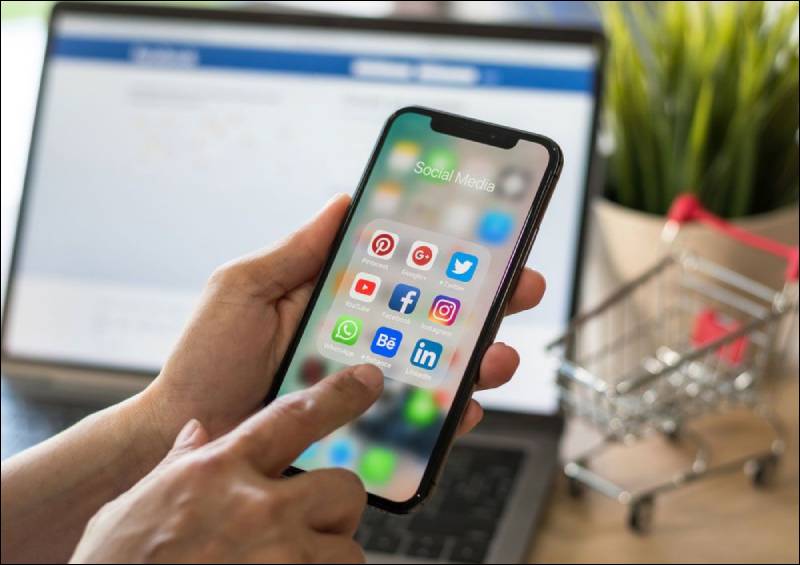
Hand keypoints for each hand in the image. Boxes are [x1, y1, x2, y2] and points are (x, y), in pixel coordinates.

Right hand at [71, 365, 383, 563]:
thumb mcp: (135, 505)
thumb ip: (177, 464)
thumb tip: (195, 432)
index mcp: (218, 472)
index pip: (295, 416)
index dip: (339, 394)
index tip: (368, 379)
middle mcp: (257, 507)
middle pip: (343, 487)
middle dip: (335, 507)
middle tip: (311, 525)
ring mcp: (280, 554)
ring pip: (348, 546)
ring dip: (327, 556)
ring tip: (291, 562)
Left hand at [141, 194, 545, 445]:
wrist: (186, 433)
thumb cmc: (206, 360)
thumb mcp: (244, 289)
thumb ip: (296, 252)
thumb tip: (344, 203)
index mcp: (336, 299)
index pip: (402, 271)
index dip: (445, 254)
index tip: (483, 235)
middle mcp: (359, 339)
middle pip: (433, 317)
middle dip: (484, 301)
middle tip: (519, 284)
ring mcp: (364, 383)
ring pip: (437, 368)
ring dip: (479, 358)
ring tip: (500, 352)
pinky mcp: (364, 427)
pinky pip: (417, 421)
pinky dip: (448, 415)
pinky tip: (465, 407)